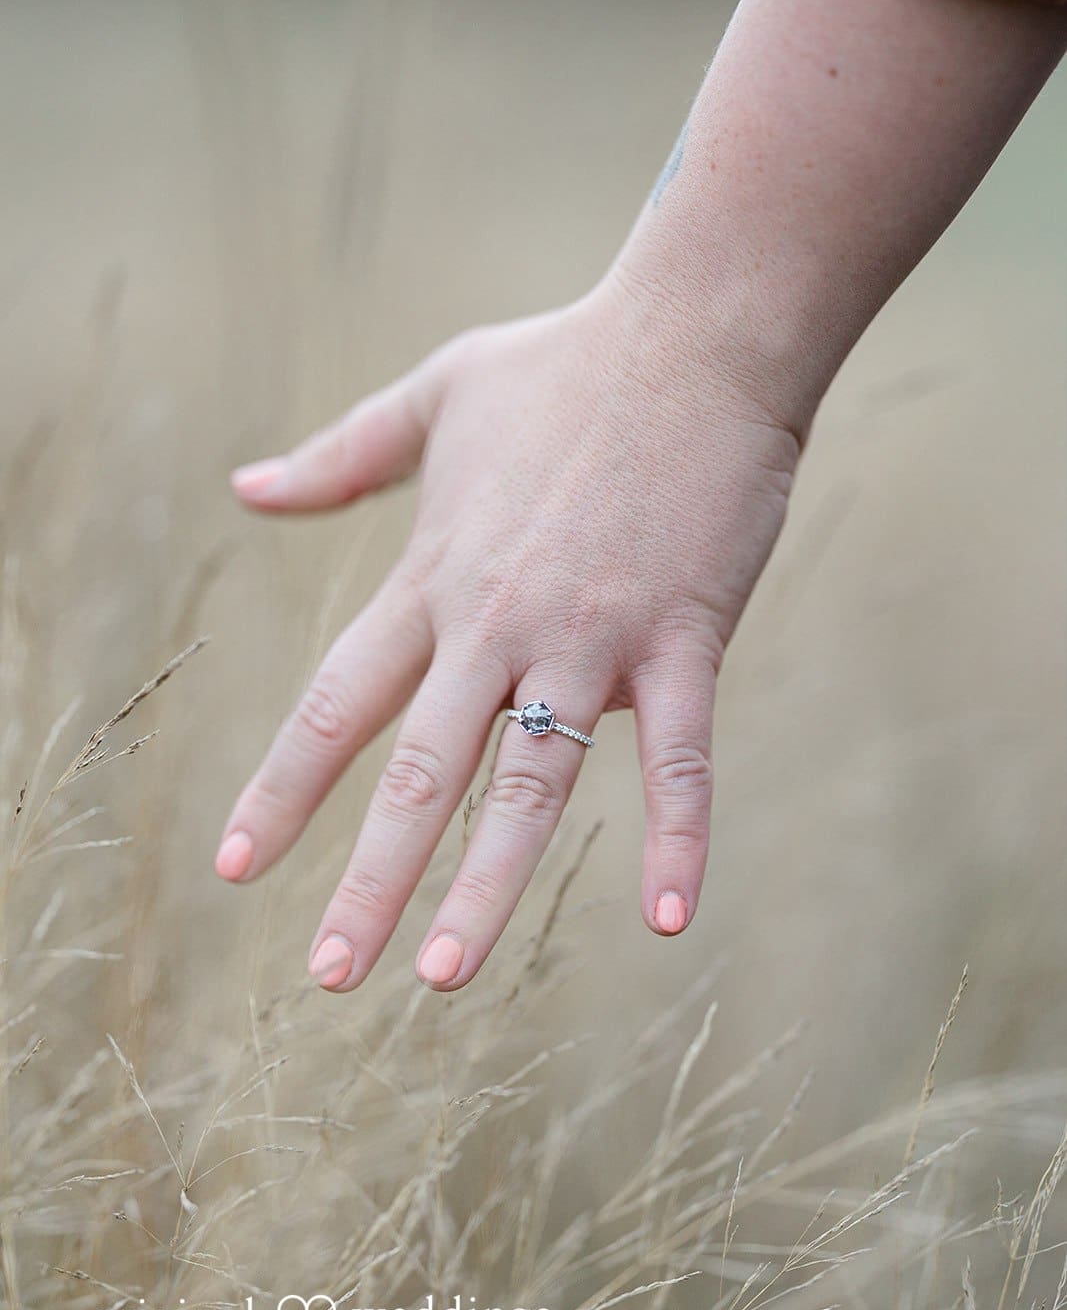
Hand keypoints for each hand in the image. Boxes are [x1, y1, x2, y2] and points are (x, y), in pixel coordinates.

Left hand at [214, 276, 800, 991]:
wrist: (698, 332)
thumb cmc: (566, 364)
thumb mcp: (432, 398)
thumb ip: (339, 457)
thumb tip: (243, 488)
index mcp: (435, 577)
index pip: (338, 705)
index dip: (282, 792)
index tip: (236, 869)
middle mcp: (497, 621)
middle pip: (418, 771)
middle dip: (368, 879)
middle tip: (329, 977)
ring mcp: (591, 635)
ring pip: (530, 784)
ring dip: (485, 888)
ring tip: (441, 977)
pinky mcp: (683, 637)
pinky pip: (679, 759)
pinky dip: (674, 840)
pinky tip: (664, 923)